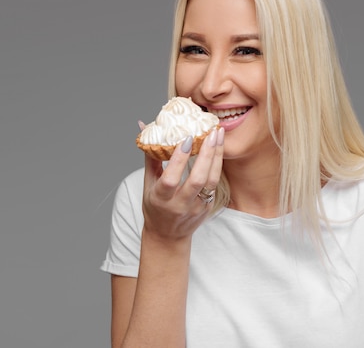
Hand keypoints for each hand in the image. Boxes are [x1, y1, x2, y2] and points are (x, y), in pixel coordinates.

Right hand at [141, 126, 223, 242]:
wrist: (168, 236)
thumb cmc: (155, 207)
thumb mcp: (148, 184)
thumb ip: (150, 157)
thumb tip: (144, 127)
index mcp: (161, 199)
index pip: (171, 179)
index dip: (179, 160)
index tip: (187, 139)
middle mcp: (179, 205)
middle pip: (196, 180)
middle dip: (206, 154)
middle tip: (211, 132)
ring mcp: (196, 207)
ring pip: (211, 181)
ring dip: (217, 157)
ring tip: (219, 135)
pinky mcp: (207, 207)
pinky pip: (215, 184)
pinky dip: (218, 164)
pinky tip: (219, 148)